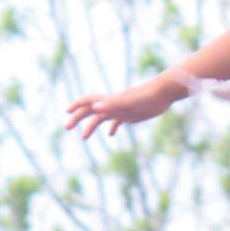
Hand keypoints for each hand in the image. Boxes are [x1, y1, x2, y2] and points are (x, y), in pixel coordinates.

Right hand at [65, 77, 182, 138]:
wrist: (163, 93)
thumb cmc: (147, 96)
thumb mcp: (128, 102)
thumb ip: (111, 105)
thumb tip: (95, 108)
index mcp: (110, 101)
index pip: (88, 102)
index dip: (76, 106)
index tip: (66, 112)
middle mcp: (113, 105)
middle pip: (91, 111)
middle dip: (78, 118)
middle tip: (67, 128)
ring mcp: (121, 110)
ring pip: (102, 118)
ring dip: (91, 127)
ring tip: (83, 137)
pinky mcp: (131, 115)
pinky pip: (117, 122)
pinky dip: (112, 128)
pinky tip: (111, 135)